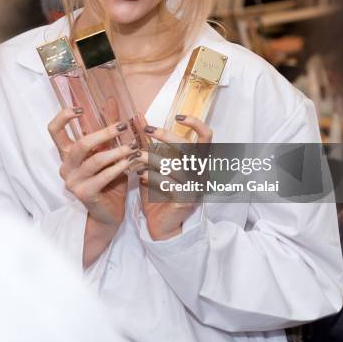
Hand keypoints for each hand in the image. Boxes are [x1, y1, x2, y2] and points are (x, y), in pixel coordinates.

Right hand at [48, 108, 139, 264]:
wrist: (109, 213)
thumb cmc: (109, 179)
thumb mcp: (109, 150)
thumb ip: (108, 127)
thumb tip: (111, 99)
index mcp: (67, 154)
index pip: (54, 131)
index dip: (63, 117)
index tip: (81, 108)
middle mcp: (66, 167)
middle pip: (81, 144)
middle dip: (104, 133)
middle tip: (123, 126)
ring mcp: (73, 181)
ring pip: (95, 160)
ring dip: (118, 151)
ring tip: (134, 146)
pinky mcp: (84, 194)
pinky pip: (103, 176)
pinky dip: (120, 167)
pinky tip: (132, 162)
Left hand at [136, 116, 211, 240]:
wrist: (161, 226)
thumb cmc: (159, 192)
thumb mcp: (155, 164)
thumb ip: (150, 143)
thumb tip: (139, 118)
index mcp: (198, 162)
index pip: (207, 136)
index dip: (195, 123)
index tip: (178, 116)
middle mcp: (201, 172)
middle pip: (188, 147)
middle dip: (166, 136)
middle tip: (146, 130)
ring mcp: (195, 187)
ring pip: (175, 164)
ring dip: (153, 157)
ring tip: (136, 155)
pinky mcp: (185, 200)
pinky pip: (168, 183)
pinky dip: (152, 176)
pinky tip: (140, 175)